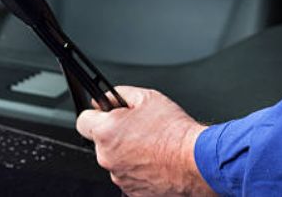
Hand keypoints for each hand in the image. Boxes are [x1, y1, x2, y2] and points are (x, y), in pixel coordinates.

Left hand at [76, 86, 215, 195]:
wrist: (199, 162)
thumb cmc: (175, 132)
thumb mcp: (146, 97)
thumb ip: (118, 95)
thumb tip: (107, 98)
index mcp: (105, 132)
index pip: (83, 121)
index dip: (95, 115)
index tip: (105, 114)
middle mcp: (107, 157)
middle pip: (100, 142)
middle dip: (114, 135)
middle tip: (137, 129)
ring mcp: (119, 177)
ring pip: (116, 160)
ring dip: (127, 154)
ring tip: (151, 147)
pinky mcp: (133, 192)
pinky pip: (129, 177)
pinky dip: (139, 170)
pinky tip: (155, 162)